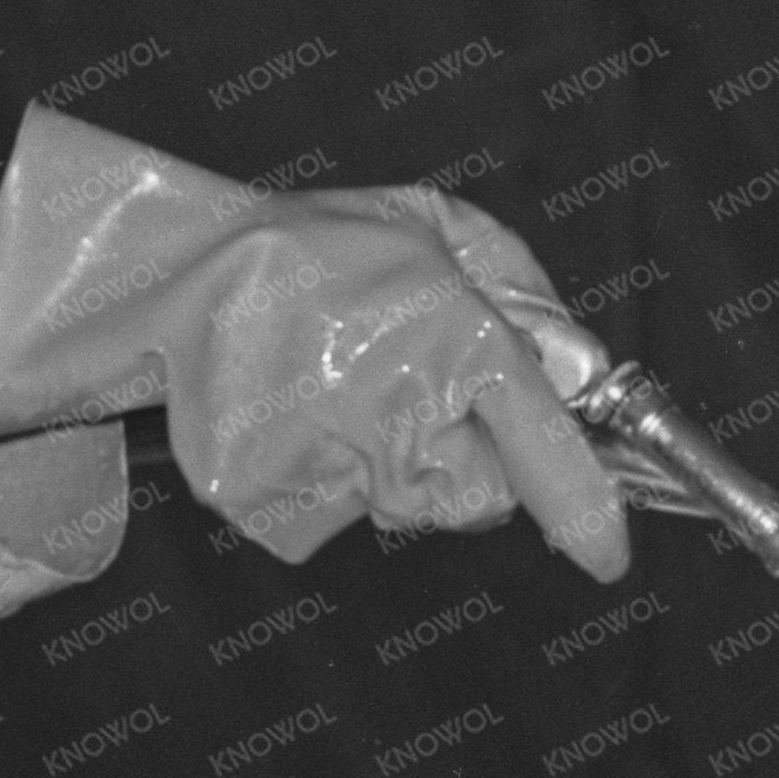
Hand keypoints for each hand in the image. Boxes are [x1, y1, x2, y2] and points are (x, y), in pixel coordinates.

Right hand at [0, 109, 632, 581]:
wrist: (170, 273)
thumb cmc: (311, 243)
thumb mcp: (435, 222)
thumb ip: (521, 292)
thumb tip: (572, 366)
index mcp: (455, 341)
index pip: (543, 444)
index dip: (584, 506)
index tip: (608, 555)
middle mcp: (400, 418)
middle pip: (475, 496)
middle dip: (459, 453)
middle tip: (398, 379)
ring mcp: (335, 473)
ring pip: (401, 506)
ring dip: (384, 461)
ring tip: (330, 383)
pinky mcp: (276, 510)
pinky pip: (333, 517)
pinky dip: (320, 480)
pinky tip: (290, 417)